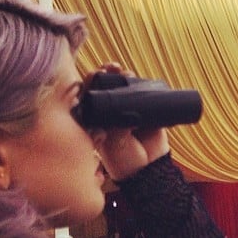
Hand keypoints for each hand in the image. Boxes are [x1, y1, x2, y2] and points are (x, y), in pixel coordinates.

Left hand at [88, 63, 169, 180]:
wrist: (148, 169)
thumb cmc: (123, 160)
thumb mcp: (113, 144)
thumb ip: (116, 129)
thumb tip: (124, 115)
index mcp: (96, 120)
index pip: (90, 97)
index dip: (90, 85)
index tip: (93, 75)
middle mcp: (110, 113)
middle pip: (107, 88)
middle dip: (106, 75)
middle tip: (107, 68)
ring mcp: (129, 110)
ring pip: (124, 88)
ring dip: (123, 77)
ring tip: (121, 69)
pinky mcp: (146, 111)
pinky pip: (144, 95)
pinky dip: (142, 85)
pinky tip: (137, 77)